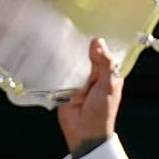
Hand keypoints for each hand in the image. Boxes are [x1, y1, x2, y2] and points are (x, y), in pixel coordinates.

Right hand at [56, 37, 121, 158]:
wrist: (84, 131)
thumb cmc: (102, 110)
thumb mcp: (108, 85)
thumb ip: (104, 64)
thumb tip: (98, 41)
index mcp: (108, 74)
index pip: (104, 54)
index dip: (98, 43)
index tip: (89, 27)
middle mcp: (93, 76)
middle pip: (86, 57)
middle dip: (79, 48)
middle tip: (70, 30)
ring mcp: (78, 81)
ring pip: (71, 64)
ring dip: (66, 57)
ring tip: (58, 41)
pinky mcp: (63, 87)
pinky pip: (59, 74)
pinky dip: (56, 67)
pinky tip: (50, 55)